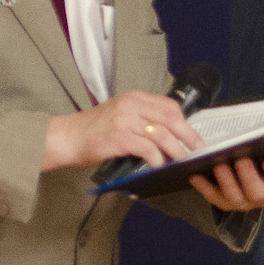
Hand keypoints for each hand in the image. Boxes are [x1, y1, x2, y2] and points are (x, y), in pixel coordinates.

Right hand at [43, 90, 202, 171]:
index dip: (184, 121)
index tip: (193, 135)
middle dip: (188, 135)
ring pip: (162, 134)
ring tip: (180, 160)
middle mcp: (131, 105)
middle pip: (171, 118)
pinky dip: (157, 159)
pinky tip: (158, 165)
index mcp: (134, 98)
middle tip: (197, 149)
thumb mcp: (120, 115)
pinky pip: (148, 148)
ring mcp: (125, 120)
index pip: (169, 106)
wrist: (66, 137)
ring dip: (175, 150)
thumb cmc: (93, 130)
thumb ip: (142, 119)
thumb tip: (170, 135)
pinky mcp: (119, 137)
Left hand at [188, 156, 263, 211]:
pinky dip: (204, 186)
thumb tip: (258, 137)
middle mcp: (262, 196)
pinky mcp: (224, 203)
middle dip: (249, 177)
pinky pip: (213, 197)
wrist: (241, 168)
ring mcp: (243, 202)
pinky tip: (196, 174)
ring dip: (227, 181)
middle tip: (241, 159)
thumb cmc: (256, 154)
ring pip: (235, 198)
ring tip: (219, 165)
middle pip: (258, 194)